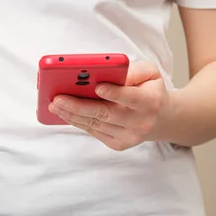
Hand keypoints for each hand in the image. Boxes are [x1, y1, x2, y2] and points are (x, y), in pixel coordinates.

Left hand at [48, 61, 172, 150]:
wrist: (161, 119)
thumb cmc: (150, 90)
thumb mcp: (150, 73)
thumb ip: (131, 70)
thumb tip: (103, 72)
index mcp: (150, 101)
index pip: (130, 97)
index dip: (114, 93)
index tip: (97, 87)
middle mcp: (139, 122)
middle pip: (105, 114)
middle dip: (78, 106)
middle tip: (57, 98)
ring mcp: (128, 136)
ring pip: (95, 124)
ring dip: (71, 114)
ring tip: (53, 105)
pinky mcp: (118, 144)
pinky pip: (93, 131)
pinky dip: (77, 121)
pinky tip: (63, 113)